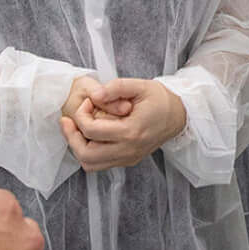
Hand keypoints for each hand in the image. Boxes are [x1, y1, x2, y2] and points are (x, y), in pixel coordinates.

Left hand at [59, 77, 186, 170]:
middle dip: (71, 137)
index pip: (91, 131)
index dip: (81, 114)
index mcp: (131, 132)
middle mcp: (128, 150)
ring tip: (78, 128)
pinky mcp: (128, 160)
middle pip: (86, 155)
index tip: (88, 102)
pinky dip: (89, 151)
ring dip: (78, 147)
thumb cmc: (160, 99)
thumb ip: (115, 87)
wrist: (179, 116)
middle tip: (69, 121)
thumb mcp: (140, 85)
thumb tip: (94, 95)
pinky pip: (100, 164)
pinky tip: (91, 135)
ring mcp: (128, 158)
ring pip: (90, 164)